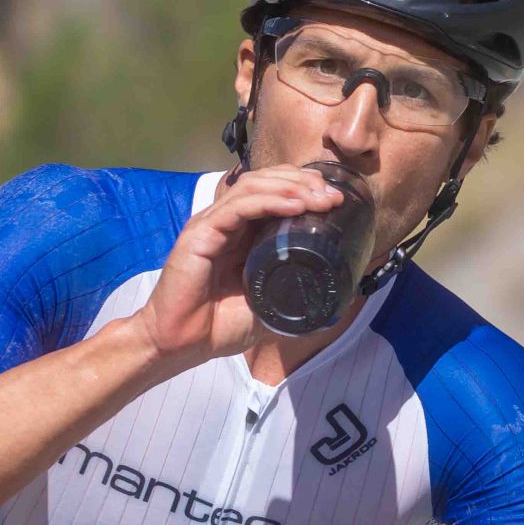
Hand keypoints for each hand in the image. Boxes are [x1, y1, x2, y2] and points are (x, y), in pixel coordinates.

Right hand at [134, 164, 343, 372]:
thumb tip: (339, 289)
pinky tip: (294, 205)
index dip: (305, 188)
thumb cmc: (221, 326)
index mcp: (244, 232)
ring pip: (253, 186)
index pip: (275, 192)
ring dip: (290, 187)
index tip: (335, 199)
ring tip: (319, 198)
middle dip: (303, 182)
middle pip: (267, 180)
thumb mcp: (272, 303)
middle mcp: (228, 221)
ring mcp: (212, 224)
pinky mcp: (200, 233)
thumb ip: (297, 290)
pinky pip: (237, 207)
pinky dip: (268, 201)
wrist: (183, 344)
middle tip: (333, 195)